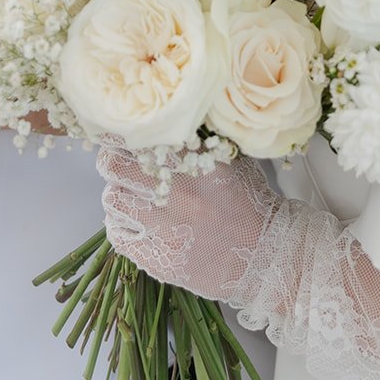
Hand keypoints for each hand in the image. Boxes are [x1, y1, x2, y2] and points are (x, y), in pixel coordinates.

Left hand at [98, 149, 281, 299]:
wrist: (266, 257)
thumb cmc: (249, 204)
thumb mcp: (231, 160)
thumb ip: (199, 140)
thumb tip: (164, 121)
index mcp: (197, 161)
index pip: (140, 138)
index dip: (124, 135)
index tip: (123, 136)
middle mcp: (178, 191)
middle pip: (115, 165)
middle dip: (112, 161)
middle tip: (118, 164)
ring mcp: (166, 227)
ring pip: (113, 199)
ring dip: (118, 194)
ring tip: (131, 196)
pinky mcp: (159, 259)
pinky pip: (119, 235)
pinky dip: (121, 225)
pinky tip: (135, 223)